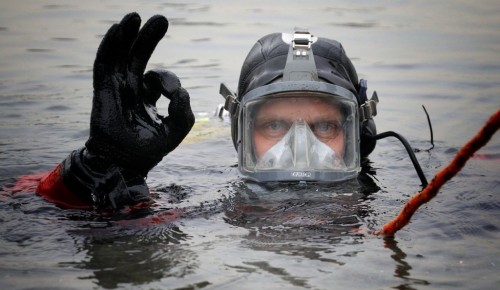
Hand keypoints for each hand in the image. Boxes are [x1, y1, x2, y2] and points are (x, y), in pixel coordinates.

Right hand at [85, 13, 194, 175]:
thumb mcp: (176, 131)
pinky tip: (117, 29)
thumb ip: (184, 111)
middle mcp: (131, 88)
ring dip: (127, 35)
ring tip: (135, 16)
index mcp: (147, 97)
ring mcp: (116, 87)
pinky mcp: (103, 89)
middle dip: (149, 38)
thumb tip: (179, 91)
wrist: (124, 163)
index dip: (167, 79)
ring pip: (120, 55)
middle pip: (138, 56)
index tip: (171, 91)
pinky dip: (110, 46)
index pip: (158, 78)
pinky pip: (104, 63)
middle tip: (162, 19)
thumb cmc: (149, 149)